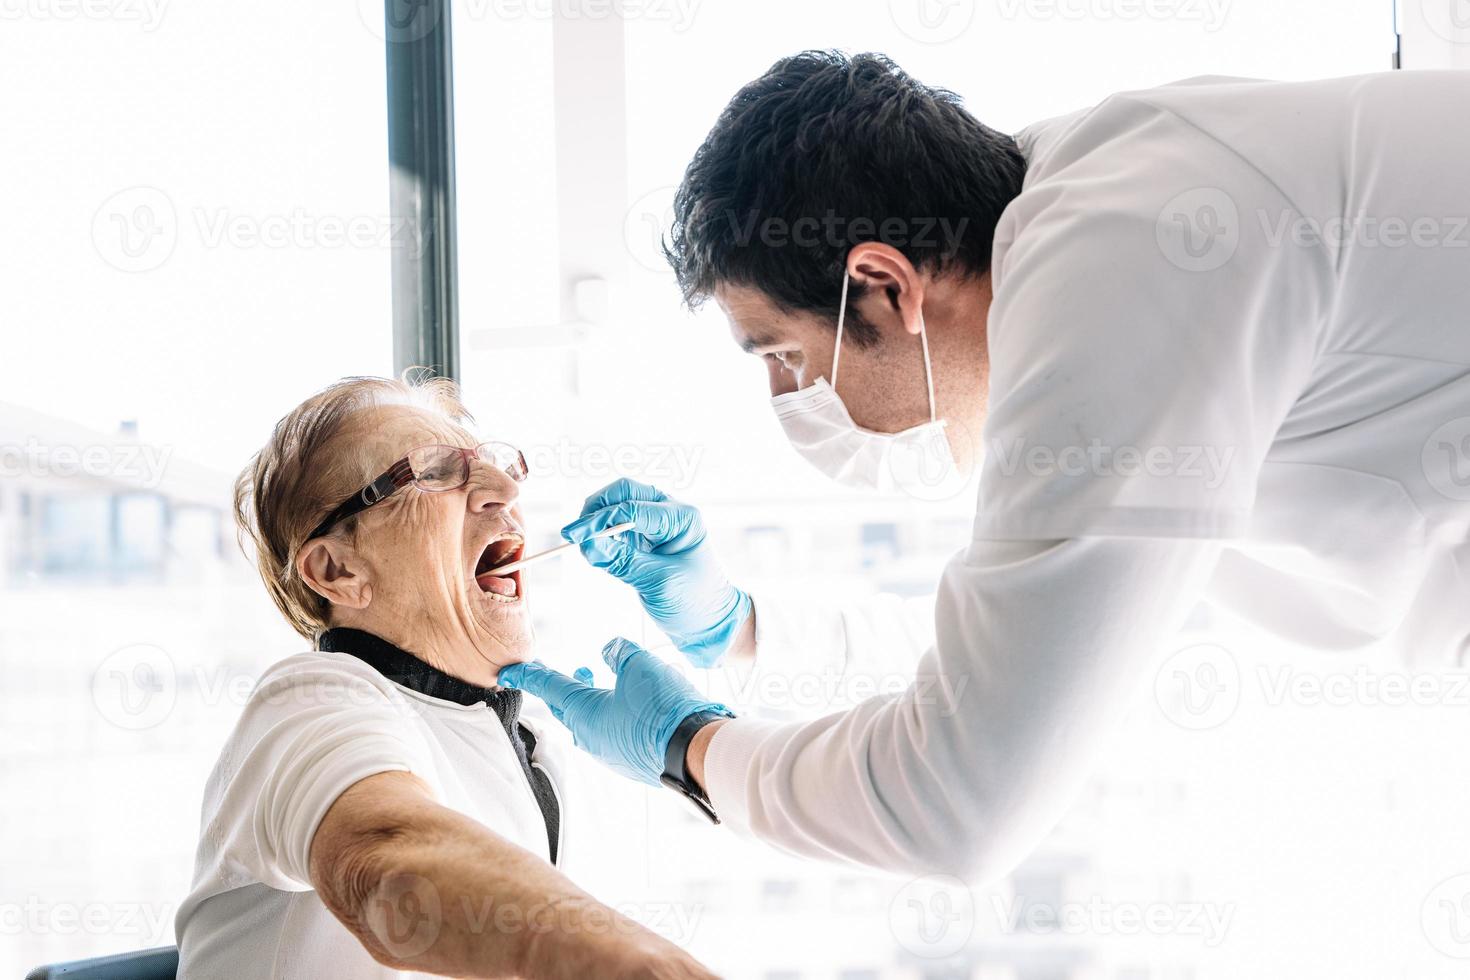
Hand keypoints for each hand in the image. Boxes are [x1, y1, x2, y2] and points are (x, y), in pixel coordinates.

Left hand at [498, 637, 729, 786]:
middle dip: (565, 687)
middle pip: (568, 708)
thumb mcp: (640, 665)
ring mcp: (610, 754)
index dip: (529, 675)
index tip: (508, 673)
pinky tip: (632, 706)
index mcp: (584, 713)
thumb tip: (610, 650)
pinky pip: (612, 736)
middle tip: (566, 670)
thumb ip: (620, 653)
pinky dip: (614, 716)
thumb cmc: (663, 708)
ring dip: (593, 700)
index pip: (549, 687)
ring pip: (591, 723)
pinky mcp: (630, 763)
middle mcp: (591, 737)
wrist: (694, 751)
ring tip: (599, 680)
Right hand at [562, 479, 751, 666]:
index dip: (599, 521)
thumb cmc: (695, 603)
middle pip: (624, 493)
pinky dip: (603, 532)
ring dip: (598, 519)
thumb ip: (622, 562)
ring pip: (619, 504)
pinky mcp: (647, 537)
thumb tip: (587, 544)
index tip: (574, 537)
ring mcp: (659, 523)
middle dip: (596, 509)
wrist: (710, 622)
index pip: (632, 509)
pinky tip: (596, 548)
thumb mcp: (658, 583)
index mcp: (682, 519)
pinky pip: (619, 524)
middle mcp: (671, 513)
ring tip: (584, 544)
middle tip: (574, 534)